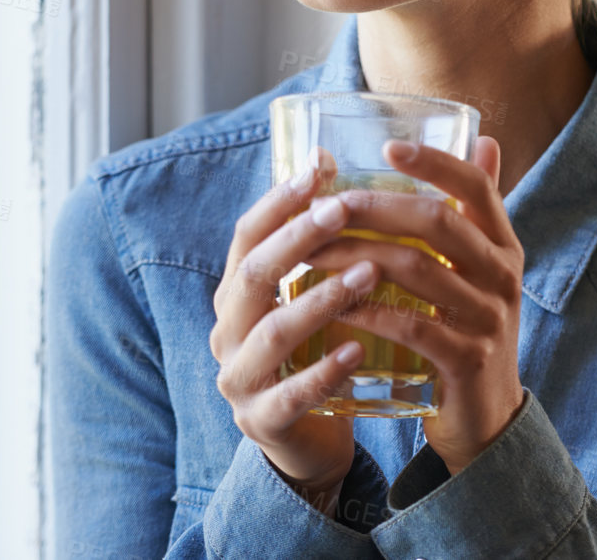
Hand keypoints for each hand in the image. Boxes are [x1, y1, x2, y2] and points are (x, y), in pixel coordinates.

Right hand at [208, 147, 381, 511]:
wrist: (310, 441)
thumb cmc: (316, 353)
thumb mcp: (312, 294)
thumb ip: (321, 242)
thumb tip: (336, 154)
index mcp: (236, 293)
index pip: (246, 236)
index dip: (278, 200)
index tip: (319, 167)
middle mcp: (227, 330)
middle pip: (252, 275)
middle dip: (297, 239)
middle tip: (343, 209)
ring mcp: (239, 379)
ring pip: (272, 333)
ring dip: (321, 299)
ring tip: (369, 274)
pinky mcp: (262, 422)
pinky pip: (290, 395)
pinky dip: (324, 372)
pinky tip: (359, 352)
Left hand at [304, 136, 525, 473]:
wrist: (486, 420)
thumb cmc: (466, 331)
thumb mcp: (477, 270)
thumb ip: (471, 213)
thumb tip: (482, 138)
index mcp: (503, 246)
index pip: (477, 188)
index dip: (435, 163)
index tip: (387, 147)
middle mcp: (503, 276)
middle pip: (440, 222)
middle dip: (377, 207)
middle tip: (327, 203)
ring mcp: (489, 319)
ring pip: (418, 270)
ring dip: (357, 256)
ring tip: (311, 251)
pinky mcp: (467, 361)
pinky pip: (412, 327)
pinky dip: (369, 311)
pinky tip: (333, 303)